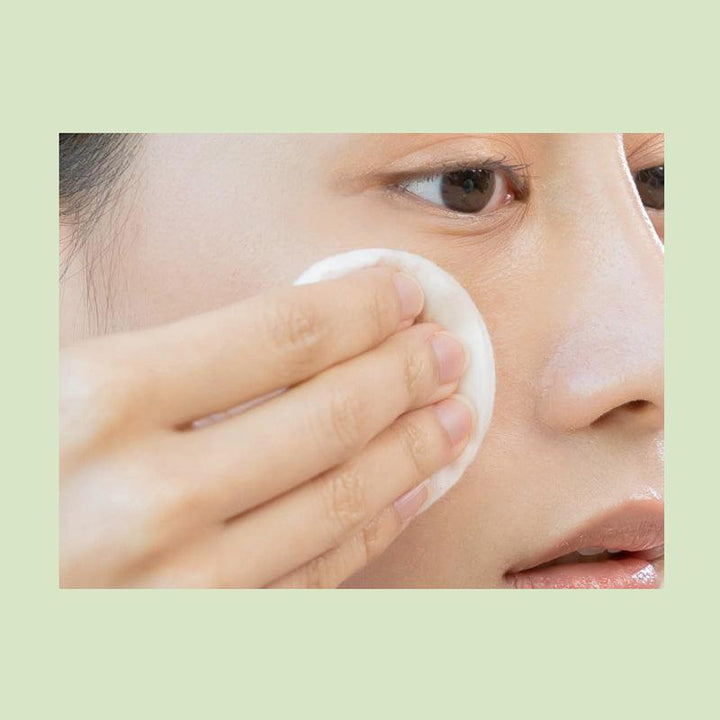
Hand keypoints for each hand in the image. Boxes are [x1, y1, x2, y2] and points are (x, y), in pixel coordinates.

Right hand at [60, 266, 473, 586]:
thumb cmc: (20, 469)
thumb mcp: (49, 385)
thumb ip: (127, 335)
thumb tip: (221, 295)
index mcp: (96, 402)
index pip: (279, 334)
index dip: (359, 305)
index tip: (403, 291)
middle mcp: (144, 498)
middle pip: (325, 416)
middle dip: (404, 373)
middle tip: (450, 349)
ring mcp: (178, 584)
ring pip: (337, 501)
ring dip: (412, 450)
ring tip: (456, 414)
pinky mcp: (203, 641)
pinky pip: (314, 576)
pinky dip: (374, 527)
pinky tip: (410, 491)